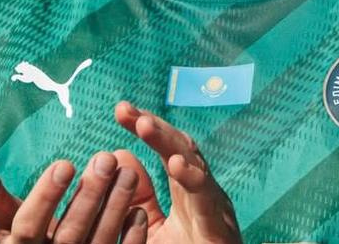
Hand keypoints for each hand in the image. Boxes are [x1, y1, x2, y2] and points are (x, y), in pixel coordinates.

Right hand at [0, 151, 146, 242]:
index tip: (64, 163)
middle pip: (69, 235)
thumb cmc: (26, 242)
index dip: (45, 198)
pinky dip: (131, 239)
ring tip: (127, 172)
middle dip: (88, 197)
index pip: (27, 226)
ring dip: (115, 209)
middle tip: (105, 158)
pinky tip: (140, 212)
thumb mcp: (5, 221)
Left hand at [114, 101, 242, 243]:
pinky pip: (207, 199)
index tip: (121, 109)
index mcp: (188, 189)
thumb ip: (139, 197)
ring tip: (144, 125)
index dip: (146, 126)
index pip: (166, 148)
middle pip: (179, 148)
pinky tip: (175, 165)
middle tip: (126, 111)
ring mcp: (214, 207)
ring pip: (195, 165)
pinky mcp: (220, 228)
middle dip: (153, 126)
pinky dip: (193, 179)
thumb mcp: (153, 229)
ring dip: (169, 143)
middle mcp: (203, 192)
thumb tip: (118, 155)